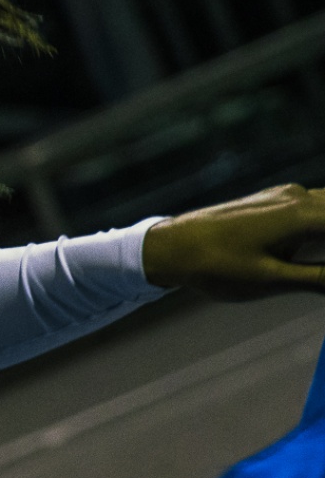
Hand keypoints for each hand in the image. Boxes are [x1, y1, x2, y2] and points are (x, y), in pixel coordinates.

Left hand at [141, 184, 324, 299]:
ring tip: (317, 261)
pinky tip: (318, 243)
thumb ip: (321, 279)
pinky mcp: (278, 203)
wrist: (168, 246)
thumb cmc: (215, 267)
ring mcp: (288, 196)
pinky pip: (321, 207)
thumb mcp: (272, 280)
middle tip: (321, 274)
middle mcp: (299, 197)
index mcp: (302, 215)